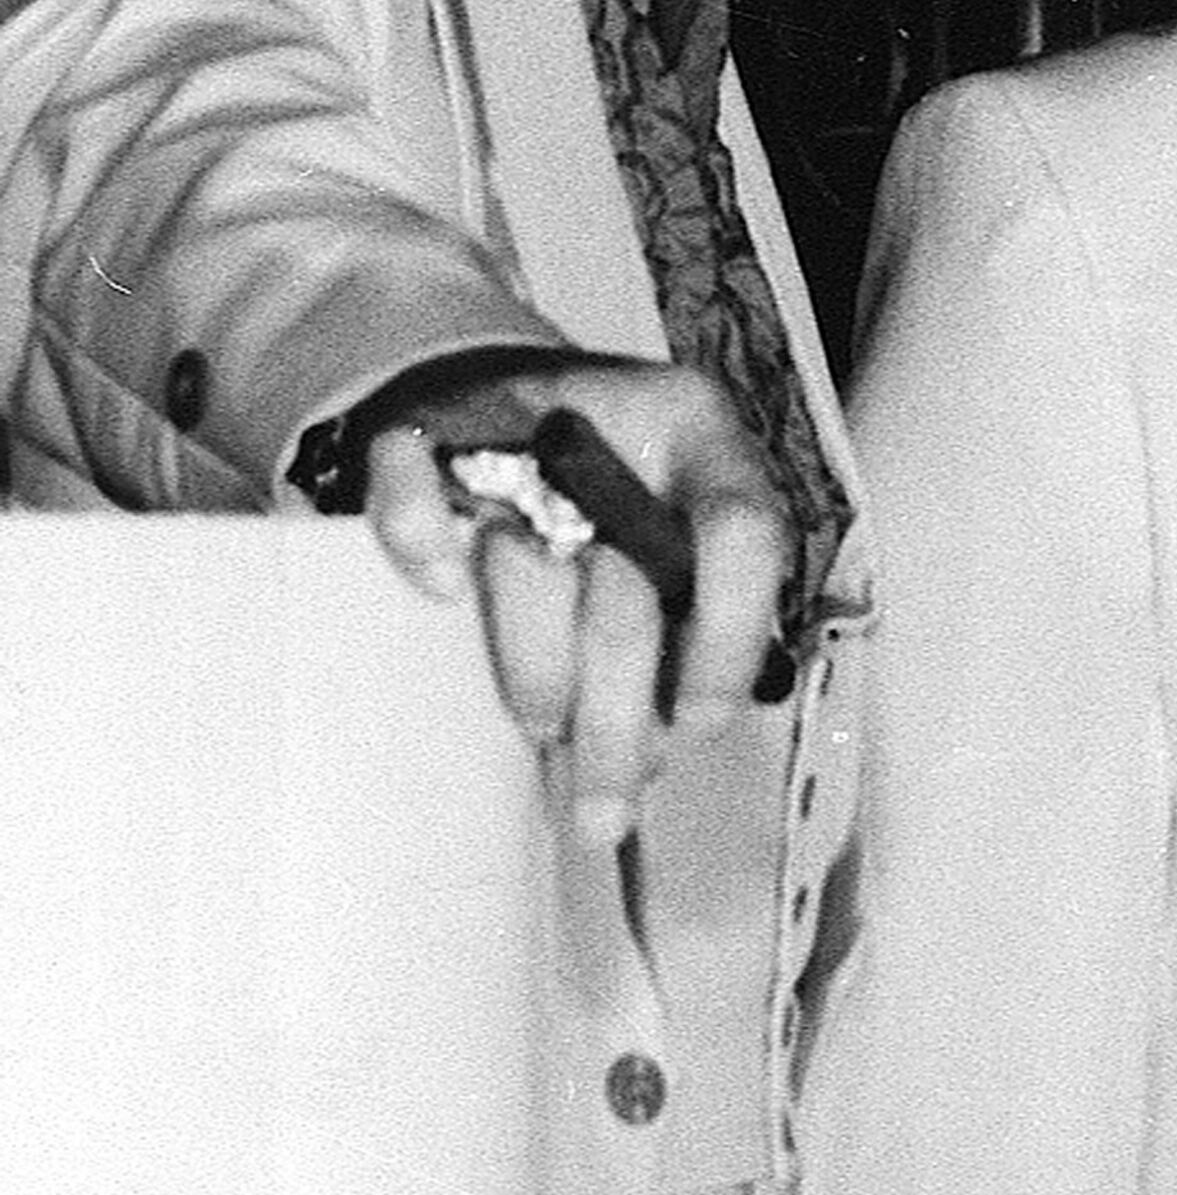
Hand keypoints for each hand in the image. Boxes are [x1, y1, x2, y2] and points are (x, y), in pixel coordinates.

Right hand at [353, 351, 790, 845]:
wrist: (489, 388)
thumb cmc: (600, 481)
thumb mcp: (676, 523)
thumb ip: (693, 605)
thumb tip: (670, 736)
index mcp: (706, 438)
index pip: (745, 534)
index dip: (724, 641)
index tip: (695, 723)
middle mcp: (622, 421)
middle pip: (627, 588)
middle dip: (615, 717)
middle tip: (603, 806)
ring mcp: (513, 420)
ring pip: (528, 565)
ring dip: (536, 672)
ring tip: (542, 726)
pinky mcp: (423, 426)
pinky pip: (413, 483)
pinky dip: (421, 541)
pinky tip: (442, 593)